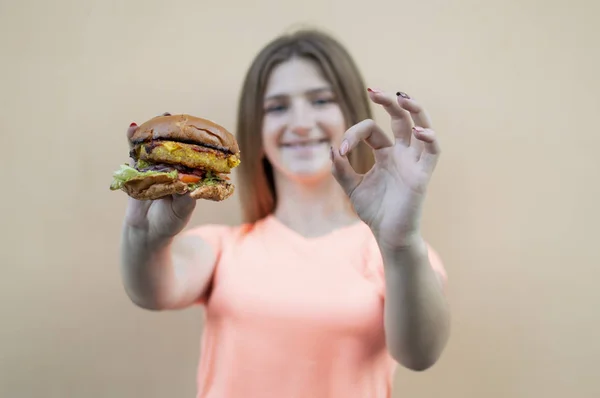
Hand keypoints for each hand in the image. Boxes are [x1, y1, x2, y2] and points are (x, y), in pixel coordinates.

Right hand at [124, 113, 195, 240]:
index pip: (194, 154)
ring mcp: (156, 167)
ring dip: (157, 130)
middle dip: (177, 130)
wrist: (147, 232)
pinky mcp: (137, 170)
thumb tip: (189, 184)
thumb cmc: (169, 221)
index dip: (196, 141)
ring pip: (156, 146)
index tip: (200, 128)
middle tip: (176, 117)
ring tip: (161, 116)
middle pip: (175, 145)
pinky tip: (132, 128)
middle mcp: (173, 167)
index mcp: (188, 174)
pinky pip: (135, 153)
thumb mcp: (182, 210)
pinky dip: (133, 140)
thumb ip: (186, 197)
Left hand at [331, 90, 440, 248]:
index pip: (372, 130)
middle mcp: (401, 154)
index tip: (340, 149)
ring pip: (421, 127)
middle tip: (374, 91)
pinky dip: (429, 138)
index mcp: (385, 154)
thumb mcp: (352, 187)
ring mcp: (413, 162)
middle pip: (400, 119)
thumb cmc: (374, 212)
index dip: (354, 134)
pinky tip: (418, 130)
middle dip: (389, 102)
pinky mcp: (422, 174)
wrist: (388, 235)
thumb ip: (341, 169)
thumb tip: (331, 148)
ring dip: (414, 110)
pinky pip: (433, 151)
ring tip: (402, 96)